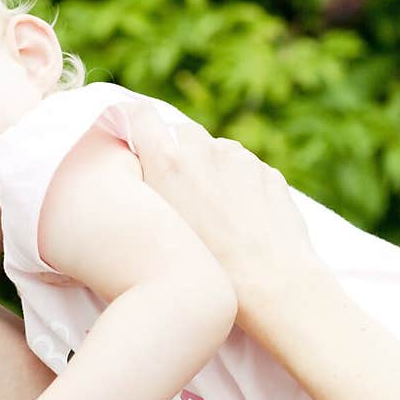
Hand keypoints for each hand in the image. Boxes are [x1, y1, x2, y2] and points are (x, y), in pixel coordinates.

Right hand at [123, 103, 321, 326]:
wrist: (270, 284)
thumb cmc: (205, 268)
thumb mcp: (156, 229)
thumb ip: (145, 189)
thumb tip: (138, 170)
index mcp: (167, 159)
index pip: (139, 115)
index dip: (131, 121)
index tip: (129, 134)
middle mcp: (204, 148)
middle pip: (180, 134)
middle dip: (175, 155)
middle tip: (173, 195)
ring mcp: (241, 158)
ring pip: (215, 153)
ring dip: (208, 171)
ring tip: (210, 218)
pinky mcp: (268, 172)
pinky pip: (244, 171)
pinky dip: (236, 188)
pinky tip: (237, 223)